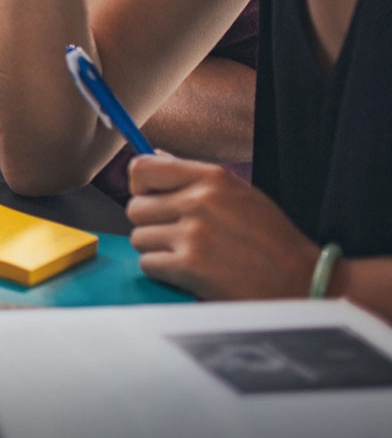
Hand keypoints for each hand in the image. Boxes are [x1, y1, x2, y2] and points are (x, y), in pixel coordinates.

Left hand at [125, 154, 319, 299]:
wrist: (302, 281)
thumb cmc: (272, 239)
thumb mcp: (241, 194)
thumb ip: (196, 177)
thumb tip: (156, 156)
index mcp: (213, 178)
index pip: (142, 168)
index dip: (140, 186)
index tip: (151, 198)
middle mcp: (199, 201)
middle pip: (135, 207)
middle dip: (150, 223)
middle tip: (177, 235)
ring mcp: (193, 234)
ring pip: (138, 238)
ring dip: (157, 249)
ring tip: (190, 254)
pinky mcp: (189, 266)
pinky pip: (148, 264)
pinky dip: (163, 271)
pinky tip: (190, 272)